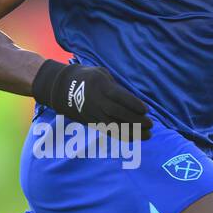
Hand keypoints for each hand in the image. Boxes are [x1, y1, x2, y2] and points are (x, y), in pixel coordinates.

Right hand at [31, 60, 152, 138]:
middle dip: (136, 120)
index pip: (119, 97)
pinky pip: (107, 130)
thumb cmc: (88, 77)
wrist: (62, 88)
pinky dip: (121, 135)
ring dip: (132, 132)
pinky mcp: (90, 122)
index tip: (147, 110)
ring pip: (113, 125)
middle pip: (118, 113)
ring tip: (147, 135)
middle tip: (151, 124)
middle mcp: (95, 100)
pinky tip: (134, 138)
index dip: (134, 104)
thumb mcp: (102, 74)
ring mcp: (92, 113)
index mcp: (100, 86)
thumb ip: (116, 87)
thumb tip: (133, 101)